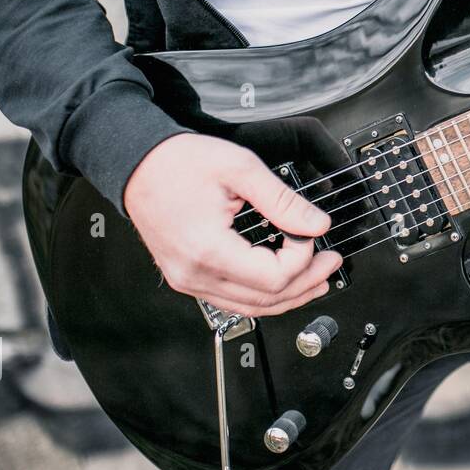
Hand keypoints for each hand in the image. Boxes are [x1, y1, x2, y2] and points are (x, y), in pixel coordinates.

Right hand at [125, 133, 341, 317]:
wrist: (137, 162)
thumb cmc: (177, 162)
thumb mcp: (240, 169)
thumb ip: (283, 201)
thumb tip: (317, 224)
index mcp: (208, 249)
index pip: (274, 277)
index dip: (303, 258)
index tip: (312, 234)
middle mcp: (195, 274)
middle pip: (266, 299)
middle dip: (307, 282)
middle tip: (332, 262)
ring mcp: (189, 280)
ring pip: (251, 307)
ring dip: (289, 296)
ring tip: (318, 280)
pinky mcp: (187, 277)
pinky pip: (233, 300)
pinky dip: (263, 295)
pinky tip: (283, 284)